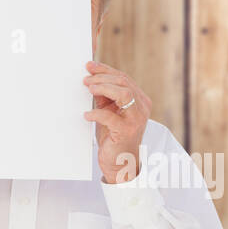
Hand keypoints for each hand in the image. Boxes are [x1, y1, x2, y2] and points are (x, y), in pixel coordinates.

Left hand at [83, 61, 150, 182]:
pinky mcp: (127, 131)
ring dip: (104, 89)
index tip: (89, 66)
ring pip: (124, 94)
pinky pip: (110, 117)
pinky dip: (96, 113)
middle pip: (124, 83)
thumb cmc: (113, 136)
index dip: (105, 70)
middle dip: (102, 78)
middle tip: (85, 80)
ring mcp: (136, 119)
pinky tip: (87, 115)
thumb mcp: (109, 111)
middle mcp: (142, 107)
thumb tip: (90, 79)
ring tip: (89, 90)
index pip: (124, 78)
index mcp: (140, 100)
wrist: (120, 162)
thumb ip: (105, 96)